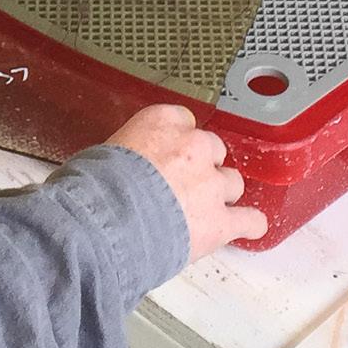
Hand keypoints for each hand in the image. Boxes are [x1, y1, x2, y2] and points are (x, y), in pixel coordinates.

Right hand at [107, 105, 267, 260]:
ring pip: (233, 182)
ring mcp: (212, 184)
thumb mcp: (106, 150)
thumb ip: (130, 151)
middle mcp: (193, 147)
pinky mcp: (221, 221)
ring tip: (202, 211)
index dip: (178, 141)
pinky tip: (241, 227)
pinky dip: (247, 224)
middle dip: (201, 167)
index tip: (170, 153)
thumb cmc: (96, 186)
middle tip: (182, 185)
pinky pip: (251, 220)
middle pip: (213, 150)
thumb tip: (123, 165)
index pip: (184, 120)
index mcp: (163, 122)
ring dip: (220, 194)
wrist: (108, 221)